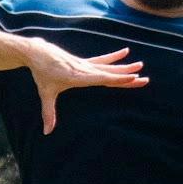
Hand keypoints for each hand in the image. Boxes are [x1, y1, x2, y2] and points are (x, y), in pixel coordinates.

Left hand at [25, 42, 146, 132]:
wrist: (38, 52)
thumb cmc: (42, 74)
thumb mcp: (46, 93)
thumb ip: (48, 113)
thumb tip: (47, 132)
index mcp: (79, 77)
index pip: (102, 78)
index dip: (118, 78)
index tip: (133, 77)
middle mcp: (85, 69)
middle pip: (110, 73)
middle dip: (127, 76)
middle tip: (144, 78)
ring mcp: (85, 64)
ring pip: (109, 66)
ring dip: (125, 66)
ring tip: (140, 65)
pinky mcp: (83, 61)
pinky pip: (102, 60)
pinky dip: (113, 57)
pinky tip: (125, 51)